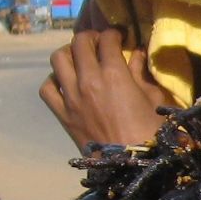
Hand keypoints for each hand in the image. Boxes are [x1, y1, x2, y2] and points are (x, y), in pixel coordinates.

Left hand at [41, 26, 169, 152]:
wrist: (130, 166)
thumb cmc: (151, 133)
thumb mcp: (153, 99)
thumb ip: (142, 73)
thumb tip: (137, 54)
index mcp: (114, 74)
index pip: (107, 40)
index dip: (114, 33)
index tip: (119, 36)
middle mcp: (88, 80)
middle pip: (79, 43)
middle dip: (90, 37)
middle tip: (99, 42)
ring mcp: (71, 97)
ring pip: (58, 59)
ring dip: (69, 53)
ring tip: (78, 57)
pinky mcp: (62, 114)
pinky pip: (47, 88)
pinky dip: (54, 79)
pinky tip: (65, 81)